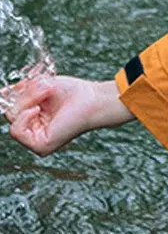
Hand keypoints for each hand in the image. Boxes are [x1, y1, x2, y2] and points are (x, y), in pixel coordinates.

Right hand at [4, 76, 134, 156]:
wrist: (92, 99)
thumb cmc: (73, 92)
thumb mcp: (42, 87)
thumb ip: (22, 91)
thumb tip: (2, 93)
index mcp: (34, 118)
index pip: (10, 109)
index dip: (7, 97)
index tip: (6, 90)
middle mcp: (34, 130)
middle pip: (10, 112)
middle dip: (23, 95)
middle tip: (42, 87)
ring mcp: (36, 140)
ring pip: (12, 118)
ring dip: (28, 100)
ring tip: (46, 93)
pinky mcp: (40, 146)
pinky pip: (16, 131)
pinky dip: (24, 117)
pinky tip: (37, 109)